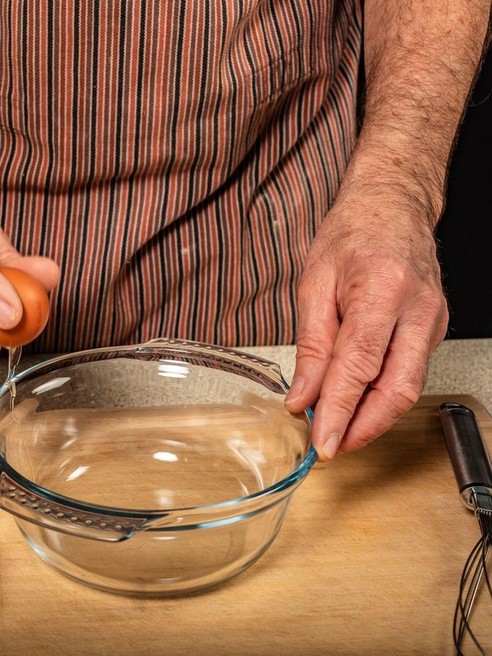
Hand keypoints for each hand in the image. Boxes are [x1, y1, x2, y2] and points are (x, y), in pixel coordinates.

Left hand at [284, 180, 447, 459]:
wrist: (392, 205)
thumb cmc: (351, 234)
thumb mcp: (312, 284)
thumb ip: (310, 345)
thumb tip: (302, 396)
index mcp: (381, 291)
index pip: (359, 368)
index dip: (339, 412)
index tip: (321, 441)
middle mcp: (417, 310)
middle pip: (396, 390)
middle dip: (362, 428)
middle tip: (329, 447)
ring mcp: (434, 320)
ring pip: (407, 388)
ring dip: (372, 418)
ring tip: (337, 430)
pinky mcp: (435, 328)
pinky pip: (409, 373)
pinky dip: (381, 396)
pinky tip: (357, 403)